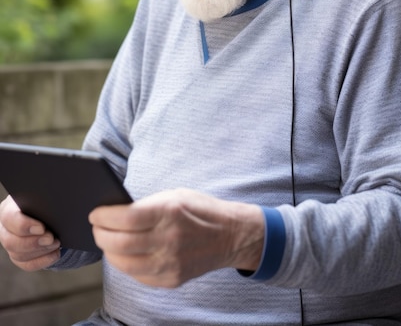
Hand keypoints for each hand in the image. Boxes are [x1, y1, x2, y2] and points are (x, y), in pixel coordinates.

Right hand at [0, 195, 60, 270]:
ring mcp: (11, 243)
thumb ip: (46, 198)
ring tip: (56, 244)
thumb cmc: (43, 199)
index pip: (9, 218)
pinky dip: (42, 261)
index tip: (42, 228)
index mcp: (8, 208)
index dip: (24, 225)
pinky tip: (55, 254)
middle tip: (51, 239)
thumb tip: (62, 206)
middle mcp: (5, 228)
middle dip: (33, 242)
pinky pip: (27, 264)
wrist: (46, 209)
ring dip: (40, 251)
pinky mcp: (18, 256)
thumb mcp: (43, 195)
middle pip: (10, 241)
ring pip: (18, 255)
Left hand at [89, 188, 263, 287]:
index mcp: (169, 212)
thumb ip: (146, 204)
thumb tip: (114, 212)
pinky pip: (137, 275)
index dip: (104, 216)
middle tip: (95, 227)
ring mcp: (170, 263)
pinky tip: (123, 253)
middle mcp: (169, 239)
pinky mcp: (171, 280)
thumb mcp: (175, 195)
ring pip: (124, 264)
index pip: (126, 218)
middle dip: (100, 235)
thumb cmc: (200, 210)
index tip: (94, 213)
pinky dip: (125, 264)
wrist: (231, 235)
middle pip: (120, 243)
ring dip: (109, 252)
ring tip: (106, 241)